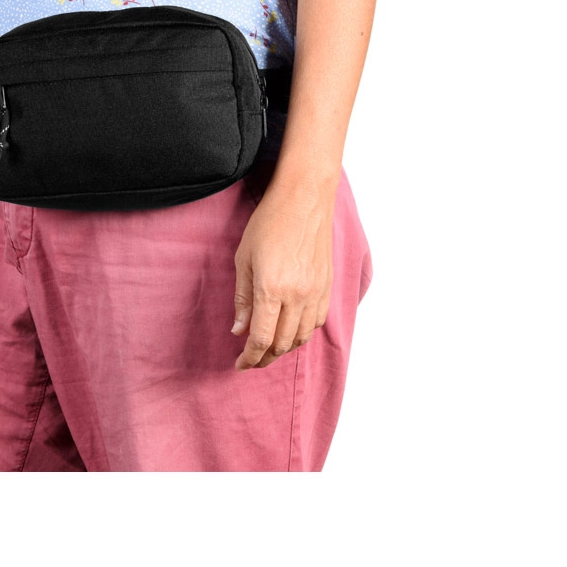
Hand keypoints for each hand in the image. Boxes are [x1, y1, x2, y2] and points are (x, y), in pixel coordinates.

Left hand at [231, 180, 336, 369]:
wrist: (303, 201)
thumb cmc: (268, 224)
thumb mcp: (244, 259)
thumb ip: (242, 298)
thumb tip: (239, 330)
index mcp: (272, 289)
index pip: (262, 339)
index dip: (250, 358)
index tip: (240, 365)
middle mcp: (297, 296)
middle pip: (282, 344)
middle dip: (265, 358)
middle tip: (251, 360)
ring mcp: (316, 292)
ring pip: (302, 337)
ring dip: (284, 349)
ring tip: (269, 349)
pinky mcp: (327, 286)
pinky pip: (317, 322)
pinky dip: (302, 334)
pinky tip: (291, 332)